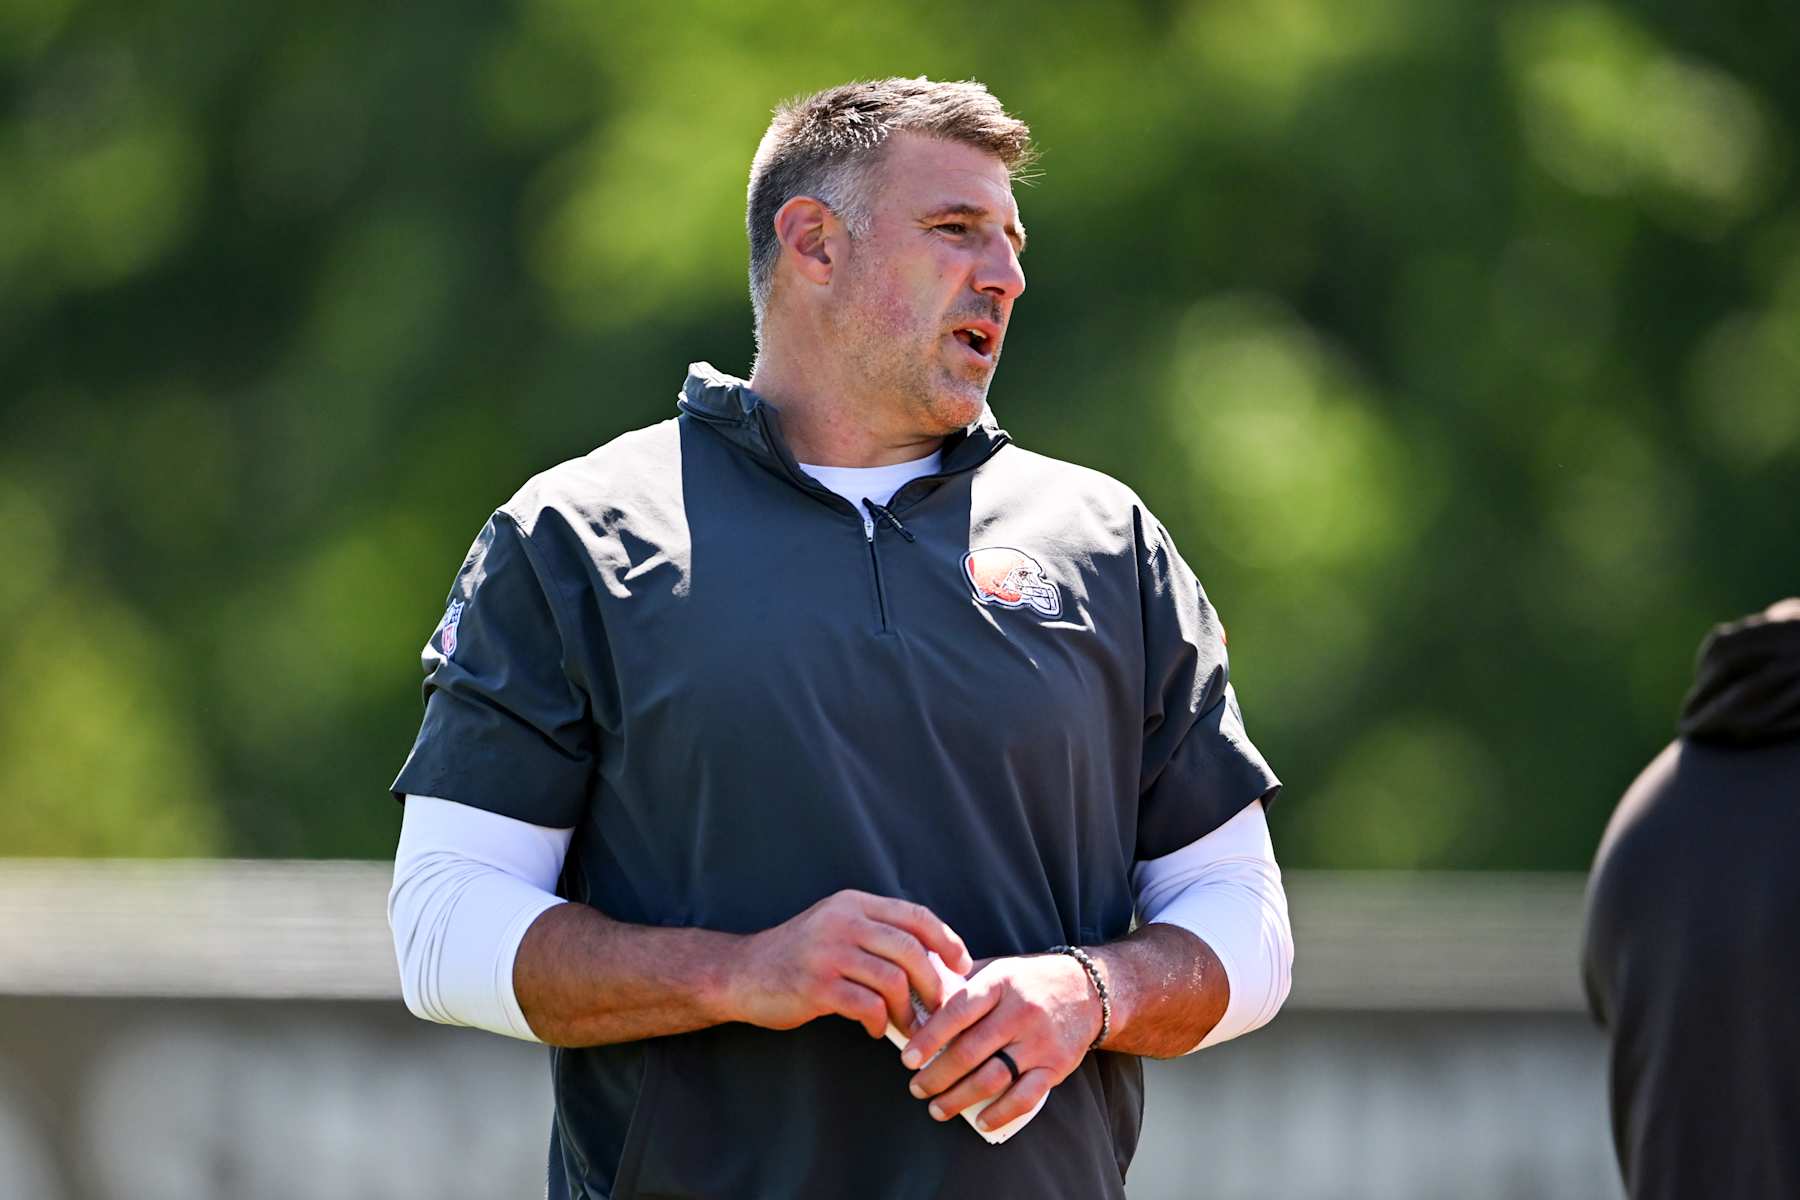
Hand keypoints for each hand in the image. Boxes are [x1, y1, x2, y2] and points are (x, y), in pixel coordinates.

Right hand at [723, 890, 972, 1039]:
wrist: (742, 973)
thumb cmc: (798, 957)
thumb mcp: (836, 929)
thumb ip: (877, 936)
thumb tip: (934, 964)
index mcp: (853, 904)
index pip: (915, 916)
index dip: (946, 941)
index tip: (961, 966)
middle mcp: (842, 922)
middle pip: (911, 949)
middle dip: (934, 983)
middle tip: (940, 1007)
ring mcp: (828, 953)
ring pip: (893, 980)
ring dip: (908, 1010)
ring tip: (907, 1026)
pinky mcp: (816, 985)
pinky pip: (867, 1006)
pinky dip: (879, 1021)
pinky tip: (874, 1028)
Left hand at [901, 952, 1101, 1131]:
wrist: (1087, 989)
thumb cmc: (1028, 980)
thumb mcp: (997, 969)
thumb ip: (961, 983)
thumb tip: (917, 1005)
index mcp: (1000, 983)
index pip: (957, 1012)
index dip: (929, 1038)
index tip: (907, 1059)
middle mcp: (1020, 1012)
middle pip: (970, 1051)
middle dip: (937, 1076)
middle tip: (917, 1088)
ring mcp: (1040, 1041)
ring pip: (993, 1078)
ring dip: (959, 1098)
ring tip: (937, 1108)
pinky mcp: (1057, 1066)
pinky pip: (1025, 1097)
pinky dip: (1000, 1113)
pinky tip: (980, 1120)